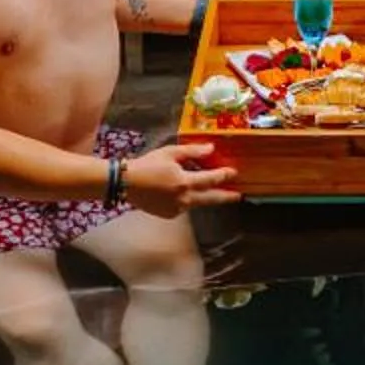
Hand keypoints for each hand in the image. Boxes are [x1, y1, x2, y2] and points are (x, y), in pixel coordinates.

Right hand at [122, 141, 238, 214]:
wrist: (126, 183)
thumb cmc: (148, 164)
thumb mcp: (170, 153)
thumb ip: (193, 152)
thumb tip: (211, 149)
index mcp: (184, 182)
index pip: (210, 180)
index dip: (223, 175)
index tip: (233, 172)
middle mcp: (183, 199)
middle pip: (210, 199)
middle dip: (225, 197)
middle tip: (238, 196)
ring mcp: (176, 209)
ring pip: (196, 203)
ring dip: (205, 197)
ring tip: (214, 191)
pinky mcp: (169, 214)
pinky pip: (183, 207)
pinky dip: (187, 200)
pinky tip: (182, 192)